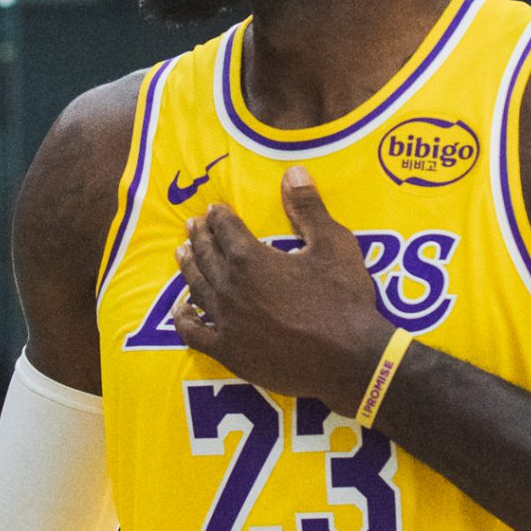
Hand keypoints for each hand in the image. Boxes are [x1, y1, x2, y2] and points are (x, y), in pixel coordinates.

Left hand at [171, 170, 386, 411]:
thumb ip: (308, 207)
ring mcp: (226, 322)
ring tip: (182, 253)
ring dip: (189, 268)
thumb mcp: (333, 244)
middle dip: (200, 236)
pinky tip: (181, 310)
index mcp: (250, 258)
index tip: (214, 209)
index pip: (225, 228)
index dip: (219, 216)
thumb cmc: (343, 299)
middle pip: (206, 255)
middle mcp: (229, 287)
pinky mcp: (229, 352)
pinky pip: (195, 333)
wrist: (349, 359)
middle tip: (193, 225)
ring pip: (197, 287)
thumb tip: (293, 171)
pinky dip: (184, 318)